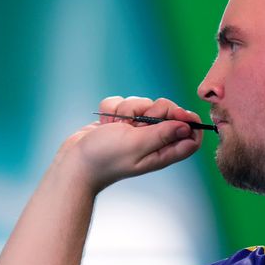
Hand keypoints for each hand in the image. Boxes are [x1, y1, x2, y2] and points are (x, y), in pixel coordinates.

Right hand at [55, 96, 203, 193]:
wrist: (74, 162)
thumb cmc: (105, 158)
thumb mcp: (136, 145)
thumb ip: (162, 134)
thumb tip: (187, 127)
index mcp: (162, 151)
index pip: (190, 136)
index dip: (189, 121)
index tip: (178, 113)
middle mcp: (152, 139)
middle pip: (169, 112)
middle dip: (152, 109)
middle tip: (137, 122)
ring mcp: (135, 129)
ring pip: (143, 103)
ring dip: (126, 110)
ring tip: (115, 126)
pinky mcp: (120, 121)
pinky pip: (122, 102)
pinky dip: (112, 109)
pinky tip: (105, 123)